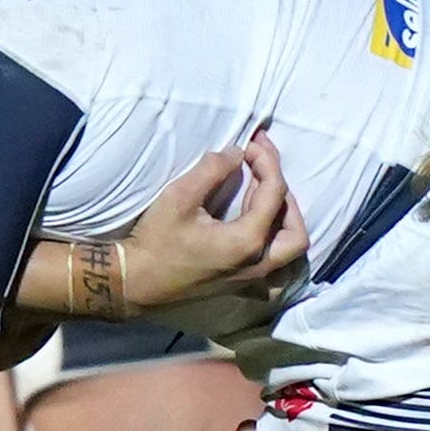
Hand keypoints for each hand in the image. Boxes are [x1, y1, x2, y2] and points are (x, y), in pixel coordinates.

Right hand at [117, 130, 305, 309]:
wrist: (135, 282)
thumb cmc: (155, 241)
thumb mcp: (180, 196)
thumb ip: (213, 169)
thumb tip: (235, 153)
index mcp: (247, 241)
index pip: (274, 193)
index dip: (267, 161)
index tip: (250, 144)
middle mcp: (256, 264)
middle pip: (294, 228)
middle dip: (284, 193)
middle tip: (262, 170)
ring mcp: (250, 280)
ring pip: (289, 254)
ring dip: (286, 223)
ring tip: (265, 199)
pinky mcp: (239, 286)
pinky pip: (275, 276)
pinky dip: (277, 255)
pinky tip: (263, 239)